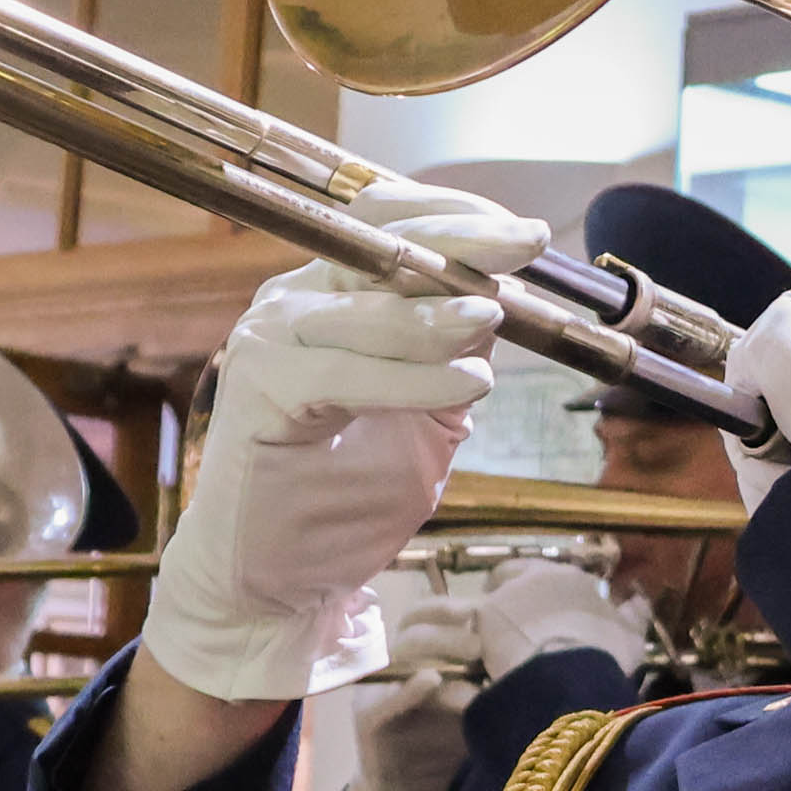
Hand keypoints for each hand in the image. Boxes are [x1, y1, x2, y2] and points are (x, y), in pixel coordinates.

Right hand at [148, 182, 545, 703]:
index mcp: (325, 294)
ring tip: (496, 316)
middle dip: (463, 241)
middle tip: (530, 242)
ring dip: (438, 313)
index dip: (456, 215)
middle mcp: (290, 303)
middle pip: (378, 247)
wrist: (276, 574)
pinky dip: (413, 378)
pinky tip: (468, 384)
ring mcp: (268, 343)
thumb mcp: (427, 415)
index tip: (523, 231)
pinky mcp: (260, 393)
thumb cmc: (345, 494)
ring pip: (366, 310)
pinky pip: (347, 375)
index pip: (386, 224)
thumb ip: (455, 358)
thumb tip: (506, 301)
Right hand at [341, 576, 478, 790]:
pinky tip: (429, 680)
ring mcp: (377, 692)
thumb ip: (489, 674)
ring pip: (397, 657)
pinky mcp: (368, 723)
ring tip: (472, 652)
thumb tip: (535, 646)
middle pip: (414, 629)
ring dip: (435, 649)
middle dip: (452, 627)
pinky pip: (383, 702)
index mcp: (415, 654)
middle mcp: (393, 666)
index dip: (451, 606)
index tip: (488, 604)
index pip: (426, 615)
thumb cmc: (448, 739)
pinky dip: (407, 691)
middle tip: (487, 635)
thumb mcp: (473, 701)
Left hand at [467, 557, 650, 682]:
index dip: (536, 586)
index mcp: (566, 577)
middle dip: (506, 597)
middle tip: (510, 623)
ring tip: (490, 648)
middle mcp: (528, 580)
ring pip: (483, 605)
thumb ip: (634, 615)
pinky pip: (465, 638)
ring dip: (484, 622)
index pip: (541, 570)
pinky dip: (468, 648)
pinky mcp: (476, 635)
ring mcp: (498, 603)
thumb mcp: (631, 634)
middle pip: (505, 578)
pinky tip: (470, 673)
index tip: (536, 604)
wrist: (569, 675)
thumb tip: (639, 600)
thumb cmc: (605, 650)